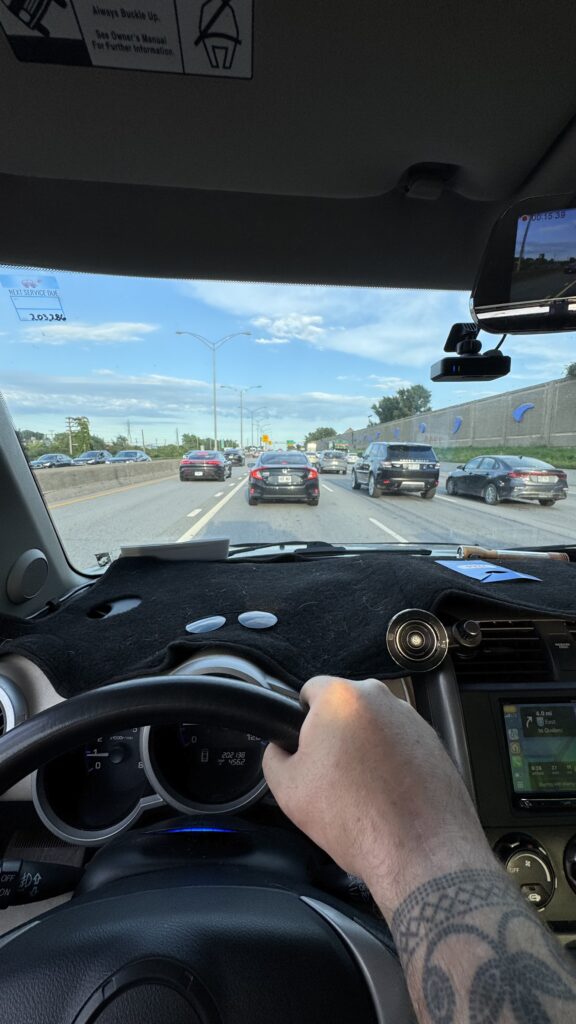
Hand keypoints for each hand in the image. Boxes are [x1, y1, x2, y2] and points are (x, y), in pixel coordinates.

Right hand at [263, 676, 490, 917]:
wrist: (420, 851)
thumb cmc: (357, 819)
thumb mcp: (288, 789)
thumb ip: (274, 756)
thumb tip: (280, 748)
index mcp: (342, 698)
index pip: (309, 690)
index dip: (300, 720)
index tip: (304, 747)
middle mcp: (381, 698)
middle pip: (344, 707)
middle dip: (335, 735)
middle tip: (331, 776)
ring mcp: (412, 718)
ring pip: (373, 726)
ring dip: (364, 748)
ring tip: (362, 791)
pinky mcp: (434, 741)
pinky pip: (400, 743)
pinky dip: (391, 761)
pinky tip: (386, 794)